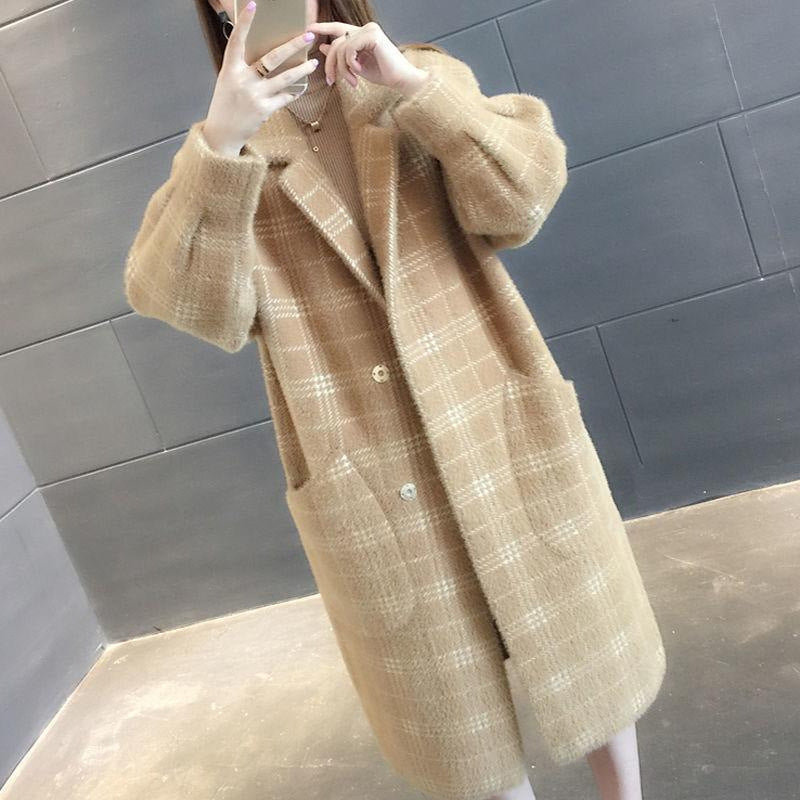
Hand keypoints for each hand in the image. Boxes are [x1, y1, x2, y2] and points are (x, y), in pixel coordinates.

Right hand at [204, 2, 320, 155]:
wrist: (223, 134)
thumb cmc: (226, 106)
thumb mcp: (228, 82)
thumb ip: (242, 69)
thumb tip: (264, 57)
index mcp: (230, 70)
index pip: (237, 41)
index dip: (244, 23)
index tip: (253, 5)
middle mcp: (243, 80)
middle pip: (271, 58)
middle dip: (292, 46)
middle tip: (307, 35)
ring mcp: (254, 95)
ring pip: (284, 78)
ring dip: (301, 70)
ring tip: (314, 63)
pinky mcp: (264, 109)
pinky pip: (284, 98)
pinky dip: (292, 93)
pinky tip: (299, 89)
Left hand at [308, 20, 429, 94]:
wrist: (402, 80)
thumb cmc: (384, 74)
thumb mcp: (357, 66)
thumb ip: (342, 56)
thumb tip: (324, 47)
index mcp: (362, 34)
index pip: (338, 28)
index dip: (323, 27)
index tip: (308, 29)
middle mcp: (365, 28)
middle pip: (336, 42)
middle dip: (331, 64)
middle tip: (331, 81)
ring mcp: (369, 30)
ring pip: (341, 48)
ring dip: (343, 69)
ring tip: (352, 82)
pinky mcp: (372, 36)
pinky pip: (349, 49)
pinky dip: (351, 64)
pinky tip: (359, 73)